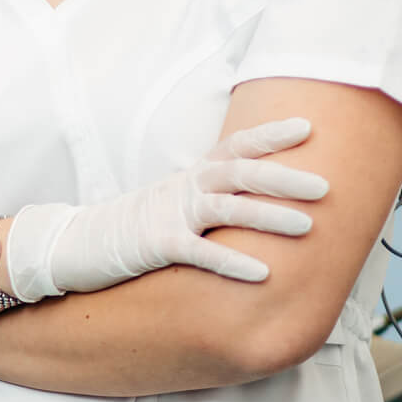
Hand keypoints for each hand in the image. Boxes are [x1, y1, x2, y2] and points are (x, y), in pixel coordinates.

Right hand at [4, 118, 326, 300]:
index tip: (309, 126)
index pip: (236, 145)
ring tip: (308, 227)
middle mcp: (184, 187)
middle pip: (240, 172)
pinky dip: (232, 261)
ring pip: (227, 208)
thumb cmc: (133, 226)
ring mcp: (170, 214)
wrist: (76, 243)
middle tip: (326, 185)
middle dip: (285, 177)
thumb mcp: (175, 202)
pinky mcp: (156, 245)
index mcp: (192, 176)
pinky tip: (263, 274)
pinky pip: (199, 252)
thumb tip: (258, 202)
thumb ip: (211, 198)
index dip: (271, 134)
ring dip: (269, 215)